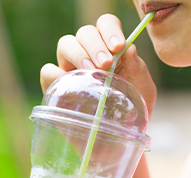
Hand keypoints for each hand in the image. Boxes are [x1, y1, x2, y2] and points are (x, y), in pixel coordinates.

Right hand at [40, 14, 156, 117]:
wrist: (114, 141)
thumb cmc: (130, 112)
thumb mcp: (143, 91)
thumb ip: (138, 70)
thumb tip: (130, 49)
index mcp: (110, 49)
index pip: (106, 25)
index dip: (110, 30)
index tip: (118, 47)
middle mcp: (89, 55)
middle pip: (85, 32)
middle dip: (96, 44)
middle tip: (106, 64)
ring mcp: (70, 69)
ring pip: (65, 43)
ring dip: (78, 53)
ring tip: (92, 72)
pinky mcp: (56, 86)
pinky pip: (48, 70)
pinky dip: (56, 73)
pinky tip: (71, 84)